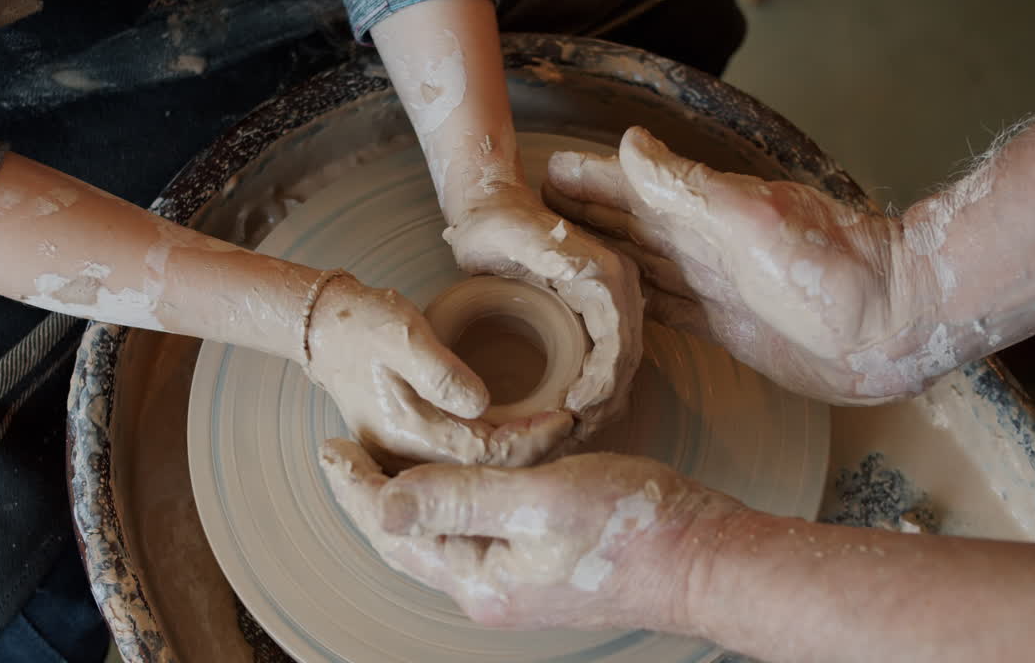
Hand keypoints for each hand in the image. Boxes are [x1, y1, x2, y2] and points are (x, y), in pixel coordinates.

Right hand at [306, 273, 572, 466]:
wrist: (325, 331)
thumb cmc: (363, 326)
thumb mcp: (403, 334)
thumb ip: (441, 371)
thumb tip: (483, 404)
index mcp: (405, 433)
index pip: (482, 455)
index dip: (529, 440)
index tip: (566, 417)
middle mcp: (404, 458)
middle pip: (482, 474)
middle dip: (533, 453)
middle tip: (573, 427)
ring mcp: (404, 459)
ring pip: (473, 475)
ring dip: (518, 458)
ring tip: (557, 434)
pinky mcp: (410, 451)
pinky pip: (462, 466)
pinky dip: (497, 456)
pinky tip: (524, 439)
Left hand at [319, 438, 743, 631]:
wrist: (706, 560)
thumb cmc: (632, 527)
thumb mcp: (540, 501)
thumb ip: (460, 498)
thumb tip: (382, 506)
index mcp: (480, 578)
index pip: (394, 530)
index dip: (356, 488)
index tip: (328, 446)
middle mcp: (490, 589)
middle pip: (409, 539)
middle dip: (371, 496)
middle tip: (342, 450)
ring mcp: (517, 581)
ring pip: (440, 535)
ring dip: (408, 496)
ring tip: (384, 457)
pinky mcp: (542, 566)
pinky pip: (474, 532)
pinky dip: (450, 500)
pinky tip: (454, 476)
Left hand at [444, 184, 644, 443]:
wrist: (490, 207)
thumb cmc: (492, 223)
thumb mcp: (511, 235)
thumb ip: (546, 252)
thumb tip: (583, 274)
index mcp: (606, 274)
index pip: (620, 342)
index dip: (602, 384)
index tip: (572, 411)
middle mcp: (617, 290)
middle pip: (625, 362)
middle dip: (602, 404)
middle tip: (569, 434)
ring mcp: (609, 305)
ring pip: (618, 369)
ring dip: (599, 405)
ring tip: (566, 432)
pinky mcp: (593, 317)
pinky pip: (603, 363)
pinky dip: (591, 394)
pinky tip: (566, 416)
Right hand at [543, 127, 938, 404]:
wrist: (893, 324)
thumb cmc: (831, 265)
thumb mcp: (753, 215)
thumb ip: (689, 186)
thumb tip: (630, 143)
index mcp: (704, 212)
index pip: (630, 189)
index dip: (589, 180)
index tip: (543, 172)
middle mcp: (703, 247)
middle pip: (626, 228)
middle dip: (582, 218)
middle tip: (531, 216)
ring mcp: (714, 288)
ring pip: (639, 268)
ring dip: (602, 259)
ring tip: (559, 257)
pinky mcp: (726, 330)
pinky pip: (665, 313)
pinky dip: (634, 306)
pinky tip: (612, 306)